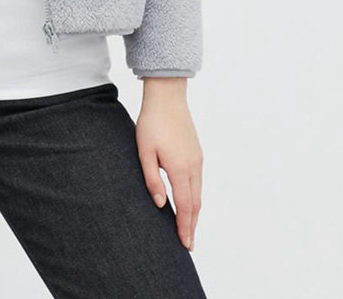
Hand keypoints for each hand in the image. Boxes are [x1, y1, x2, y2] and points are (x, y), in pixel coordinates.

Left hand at [134, 78, 202, 250]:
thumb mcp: (144, 151)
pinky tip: (188, 202)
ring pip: (198, 193)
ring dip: (194, 213)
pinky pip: (198, 182)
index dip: (184, 227)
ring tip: (188, 228)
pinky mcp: (197, 153)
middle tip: (188, 245)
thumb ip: (152, 179)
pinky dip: (195, 198)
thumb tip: (160, 204)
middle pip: (195, 204)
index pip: (185, 205)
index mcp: (179, 168)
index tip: (185, 244)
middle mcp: (193, 166)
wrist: (167, 97)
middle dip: (192, 225)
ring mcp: (197, 159)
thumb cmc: (152, 122)